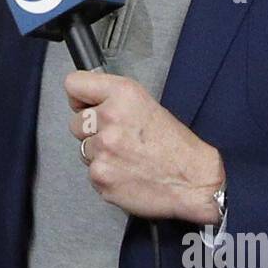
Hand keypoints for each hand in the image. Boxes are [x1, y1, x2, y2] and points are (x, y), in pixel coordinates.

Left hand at [65, 70, 224, 224]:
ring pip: (83, 149)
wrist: (194, 182)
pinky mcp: (100, 176)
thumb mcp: (147, 105)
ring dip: (99, 154)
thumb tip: (87, 102)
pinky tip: (127, 173)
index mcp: (122, 94)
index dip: (79, 98)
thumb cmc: (176, 147)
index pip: (73, 84)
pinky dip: (105, 174)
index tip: (86, 105)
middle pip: (75, 122)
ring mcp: (103, 149)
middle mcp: (109, 118)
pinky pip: (91, 172)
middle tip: (118, 138)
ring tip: (127, 157)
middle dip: (92, 130)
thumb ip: (114, 100)